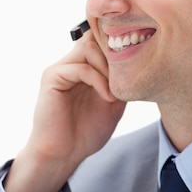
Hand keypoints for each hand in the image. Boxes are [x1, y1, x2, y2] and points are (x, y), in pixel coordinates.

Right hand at [4, 29, 125, 191]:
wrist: (64, 154)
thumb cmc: (86, 133)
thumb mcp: (114, 104)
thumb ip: (121, 83)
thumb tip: (139, 65)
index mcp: (84, 68)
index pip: (101, 41)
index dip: (119, 47)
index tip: (137, 63)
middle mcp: (71, 64)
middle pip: (95, 38)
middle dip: (115, 55)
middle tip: (127, 77)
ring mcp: (61, 69)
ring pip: (89, 47)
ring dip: (108, 67)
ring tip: (116, 90)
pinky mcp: (52, 77)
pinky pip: (80, 68)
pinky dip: (99, 80)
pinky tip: (108, 97)